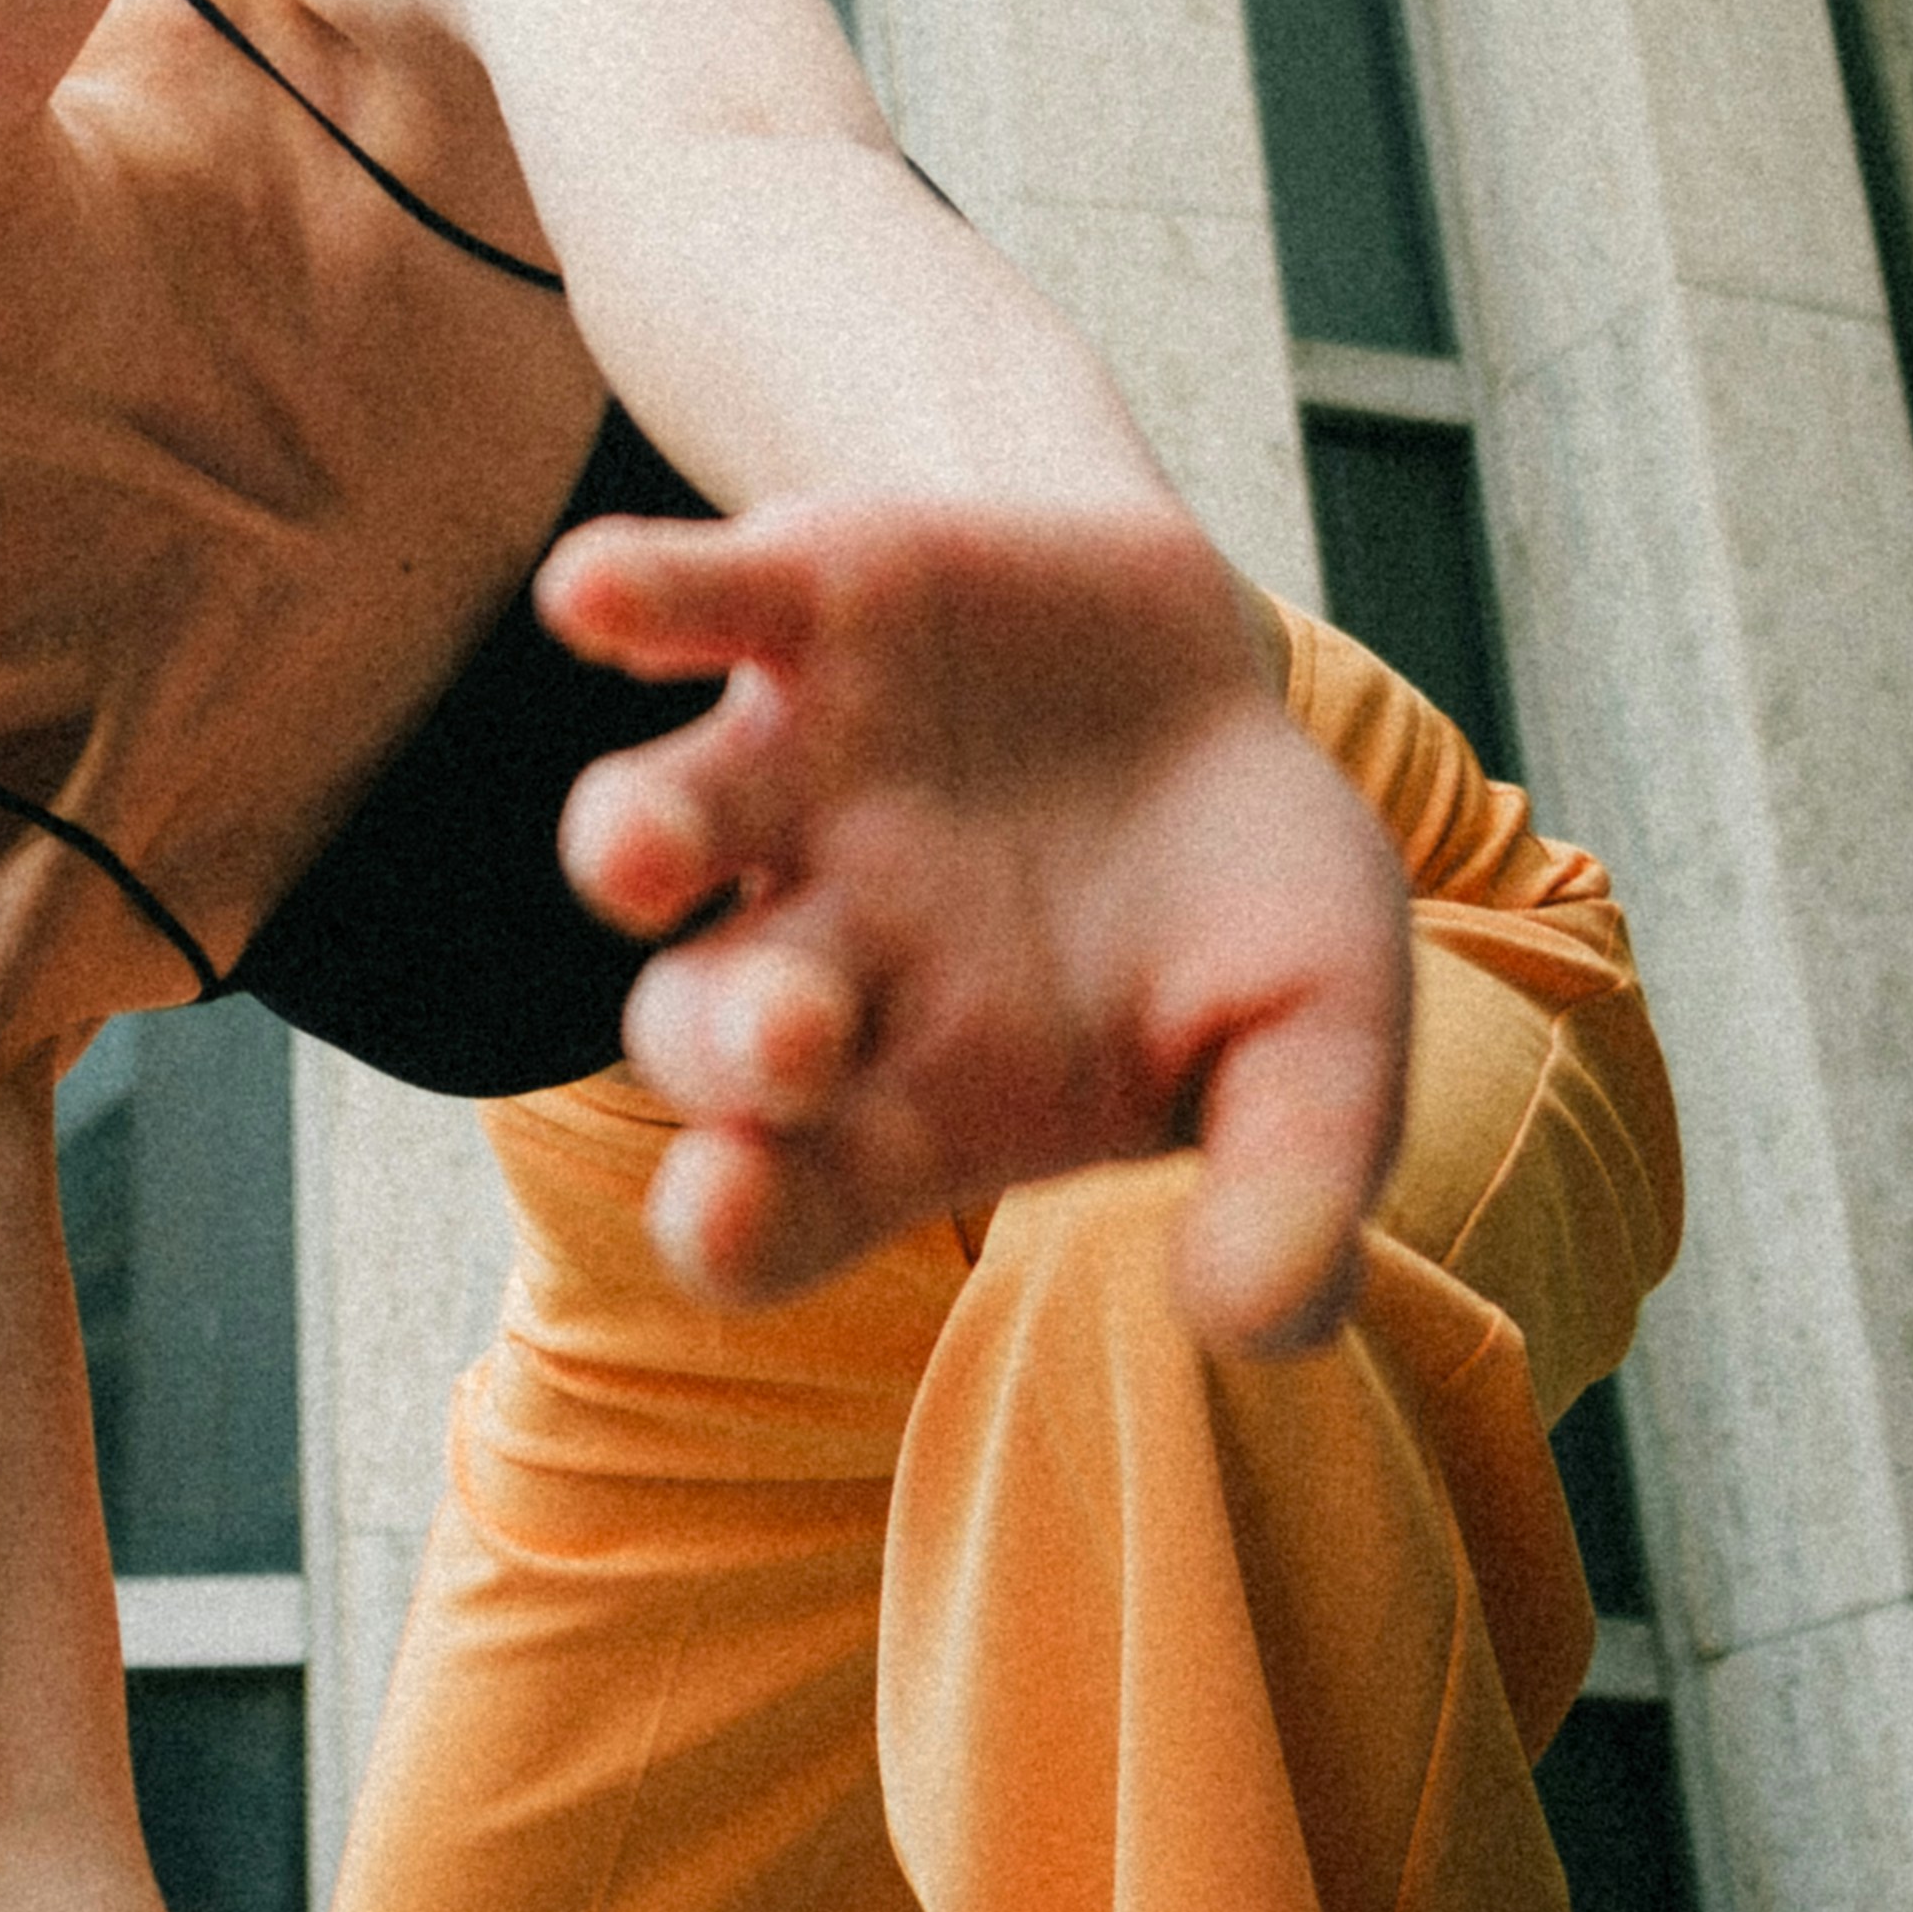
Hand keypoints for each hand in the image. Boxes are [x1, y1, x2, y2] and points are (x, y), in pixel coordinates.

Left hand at [545, 500, 1406, 1352]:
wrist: (1218, 698)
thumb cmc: (1246, 917)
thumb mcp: (1318, 1042)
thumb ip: (1297, 1181)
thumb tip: (1263, 1319)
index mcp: (914, 1100)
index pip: (781, 1204)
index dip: (738, 1222)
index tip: (727, 1216)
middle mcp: (814, 953)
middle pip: (705, 1026)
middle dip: (728, 1041)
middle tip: (794, 1040)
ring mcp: (792, 782)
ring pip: (661, 822)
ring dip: (639, 834)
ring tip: (642, 848)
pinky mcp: (806, 614)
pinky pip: (695, 609)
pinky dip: (644, 594)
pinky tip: (594, 592)